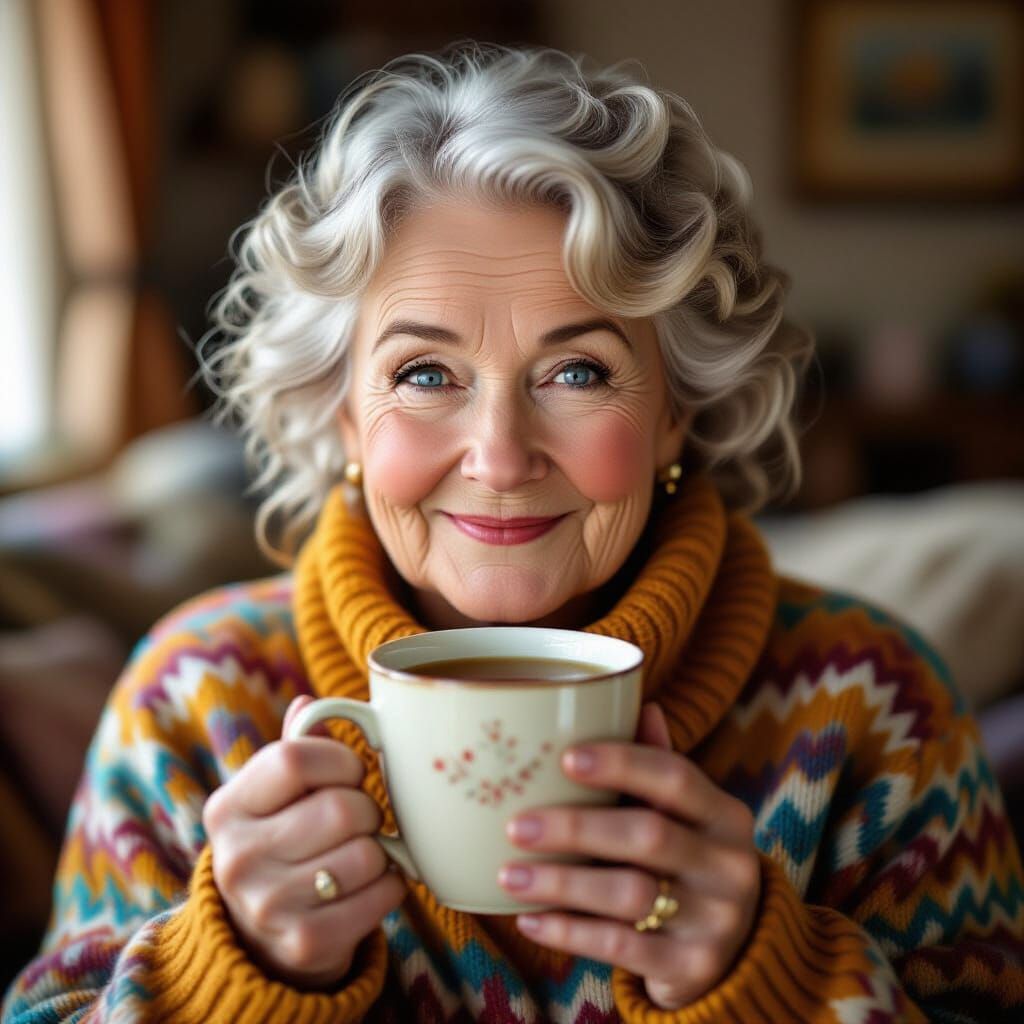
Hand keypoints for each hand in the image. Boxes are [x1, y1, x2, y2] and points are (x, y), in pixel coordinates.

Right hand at [202, 695, 406, 989]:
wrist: (262, 938)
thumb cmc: (282, 842)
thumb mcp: (275, 795)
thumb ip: (296, 749)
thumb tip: (310, 702)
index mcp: (228, 808)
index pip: (294, 759)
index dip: (339, 760)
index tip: (349, 772)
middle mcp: (237, 858)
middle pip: (341, 809)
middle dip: (367, 809)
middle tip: (360, 819)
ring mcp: (267, 906)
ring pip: (366, 853)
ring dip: (380, 850)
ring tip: (362, 852)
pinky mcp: (305, 943)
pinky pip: (381, 894)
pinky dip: (391, 884)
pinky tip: (370, 884)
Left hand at [498, 702, 760, 1009]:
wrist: (732, 954)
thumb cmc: (686, 862)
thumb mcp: (683, 816)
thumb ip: (657, 764)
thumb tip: (639, 702)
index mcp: (725, 814)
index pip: (676, 777)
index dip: (621, 764)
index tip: (564, 758)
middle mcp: (729, 863)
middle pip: (648, 836)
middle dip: (576, 827)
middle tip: (516, 825)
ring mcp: (715, 919)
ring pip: (630, 894)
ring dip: (561, 883)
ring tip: (508, 875)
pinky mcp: (691, 967)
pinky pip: (621, 947)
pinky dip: (569, 931)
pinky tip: (530, 920)